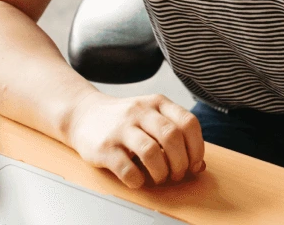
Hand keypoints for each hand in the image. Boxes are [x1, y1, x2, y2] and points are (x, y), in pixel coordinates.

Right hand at [64, 90, 204, 188]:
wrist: (84, 115)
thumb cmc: (126, 120)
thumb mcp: (152, 117)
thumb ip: (175, 135)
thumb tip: (199, 165)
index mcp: (158, 102)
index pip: (188, 122)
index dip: (196, 147)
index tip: (195, 163)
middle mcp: (141, 111)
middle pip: (172, 137)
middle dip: (180, 162)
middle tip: (178, 174)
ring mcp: (121, 128)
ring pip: (151, 151)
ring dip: (161, 171)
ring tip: (160, 178)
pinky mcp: (104, 147)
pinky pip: (126, 168)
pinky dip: (137, 179)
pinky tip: (139, 180)